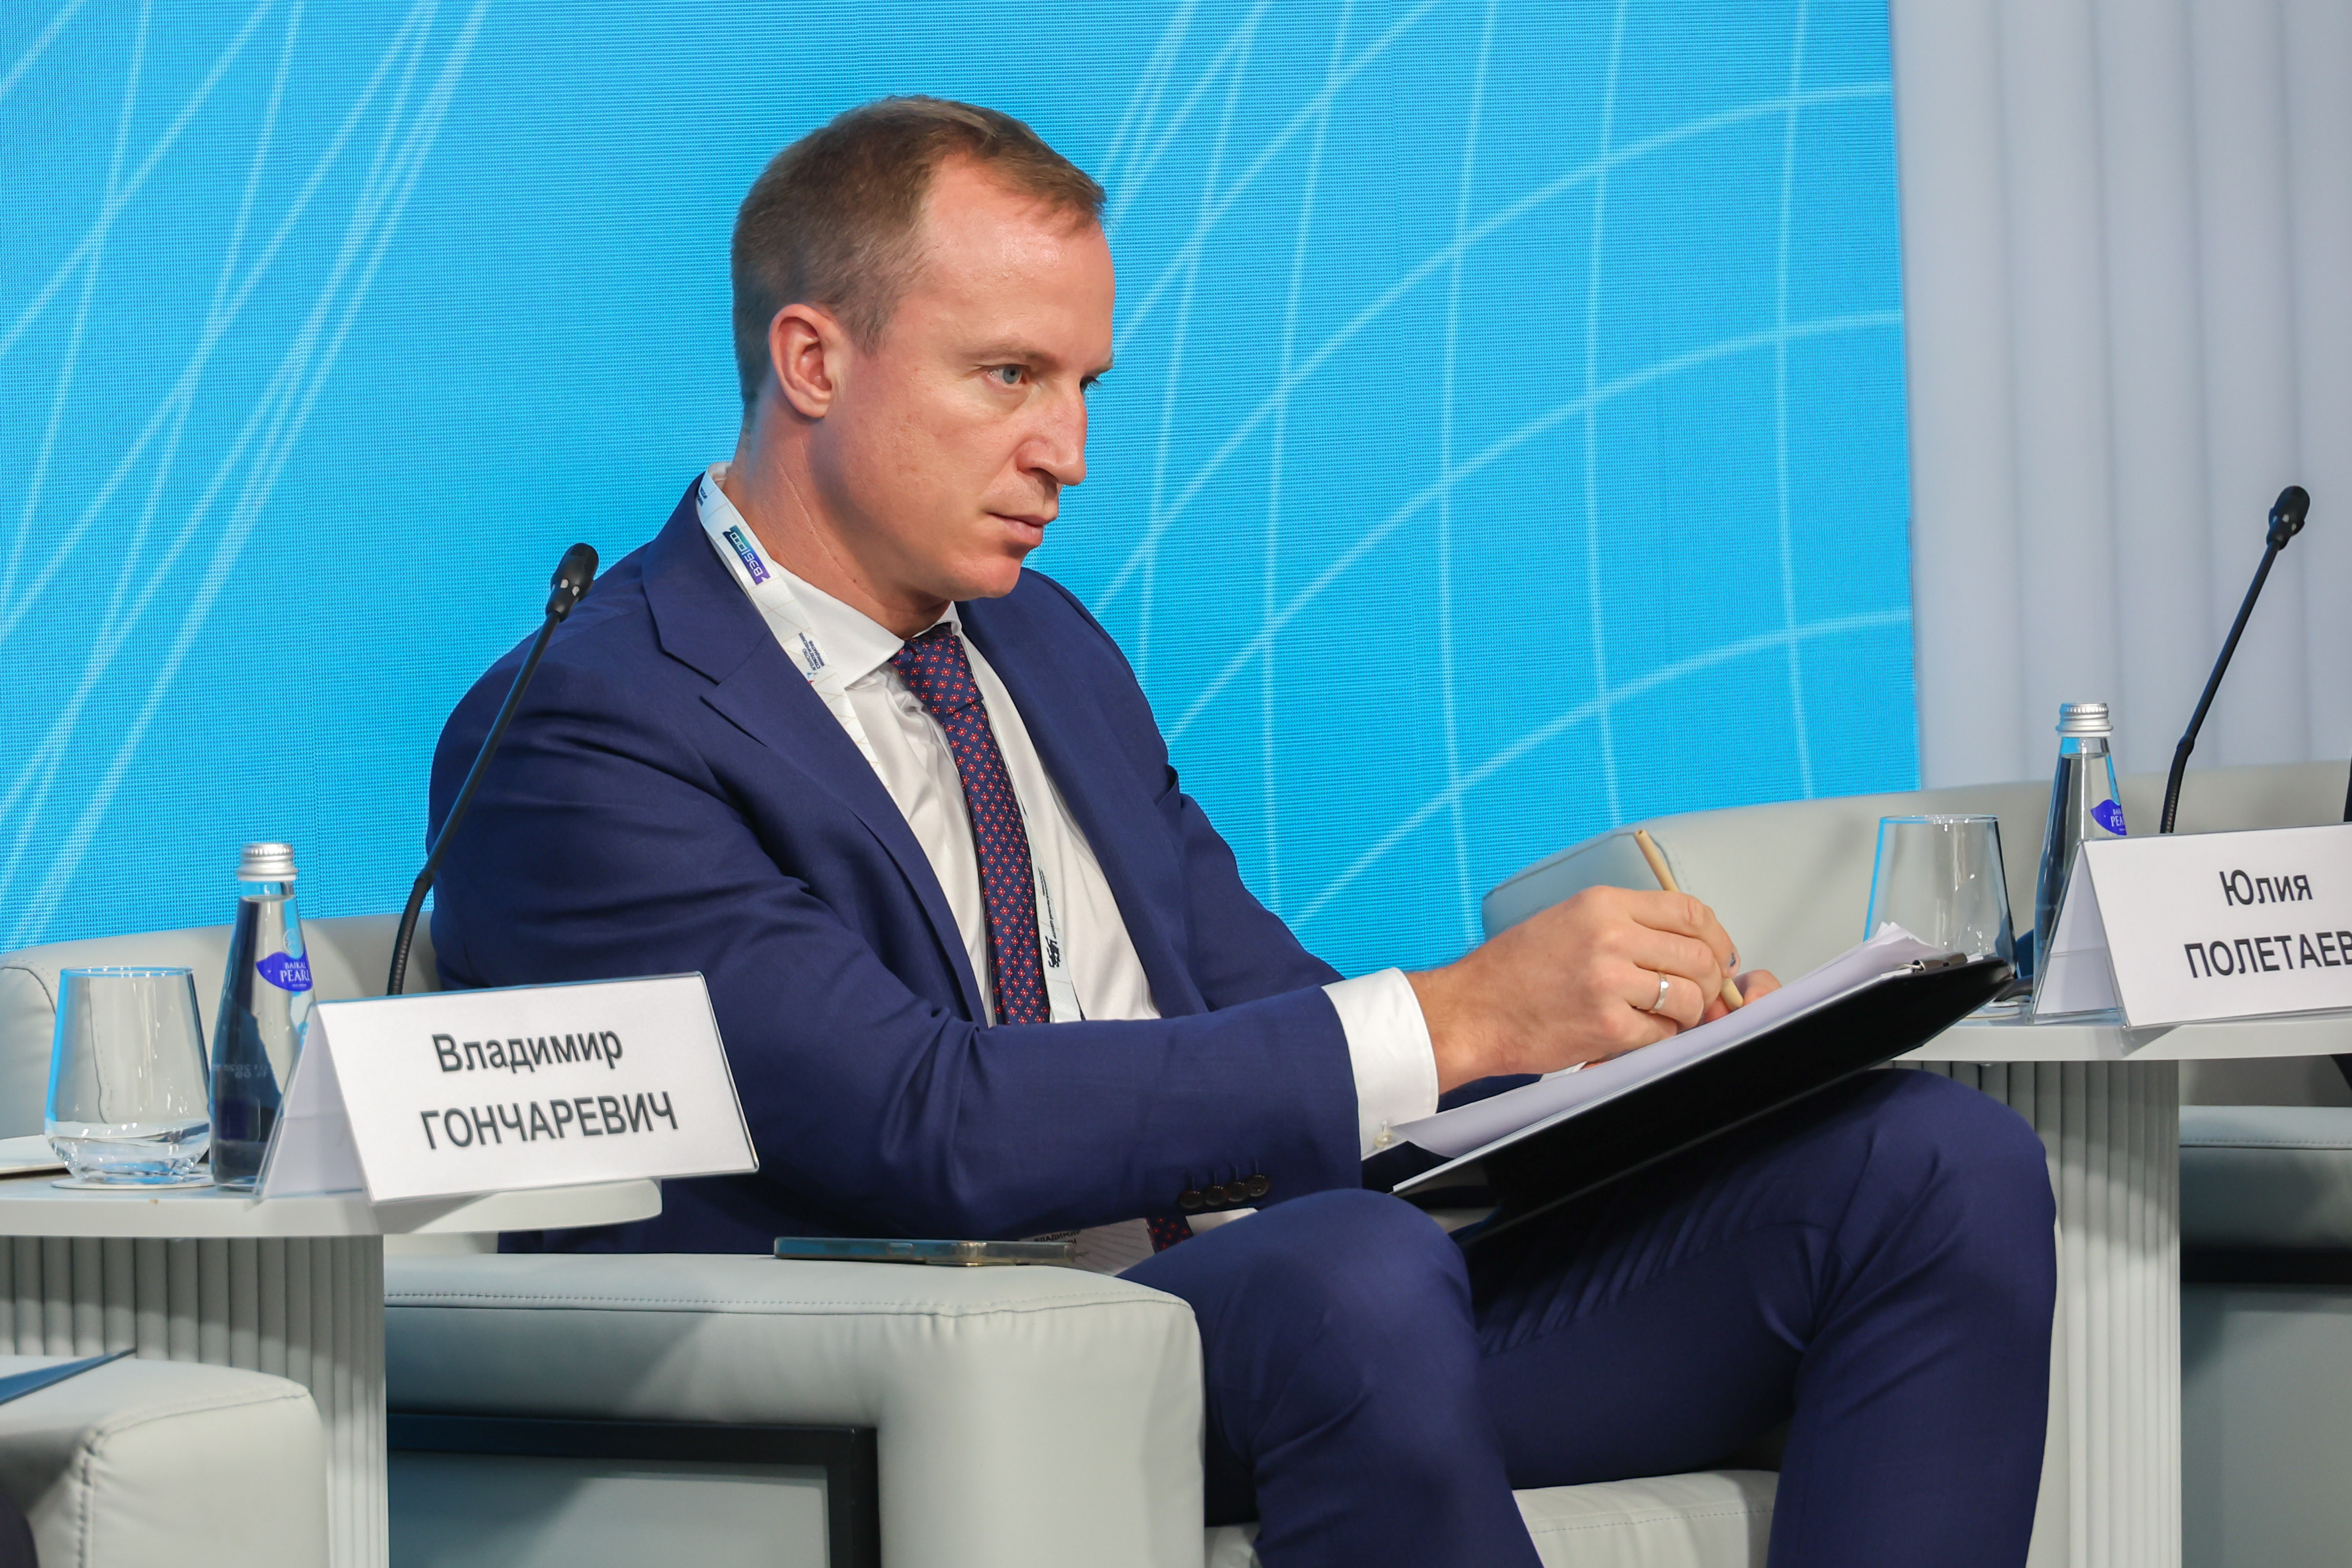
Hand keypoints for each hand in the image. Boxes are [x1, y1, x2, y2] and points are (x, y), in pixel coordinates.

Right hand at [1406, 886, 1776, 1093]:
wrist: (1472, 1011)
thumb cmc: (1516, 970)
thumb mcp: (1569, 920)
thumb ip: (1625, 924)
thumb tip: (1686, 943)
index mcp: (1602, 904)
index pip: (1689, 911)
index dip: (1716, 937)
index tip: (1718, 955)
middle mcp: (1610, 936)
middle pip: (1698, 957)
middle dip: (1709, 982)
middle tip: (1697, 996)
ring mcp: (1609, 982)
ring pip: (1688, 998)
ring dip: (1687, 1014)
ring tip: (1663, 1017)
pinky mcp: (1607, 1027)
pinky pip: (1662, 1033)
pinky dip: (1658, 1038)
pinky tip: (1633, 1033)